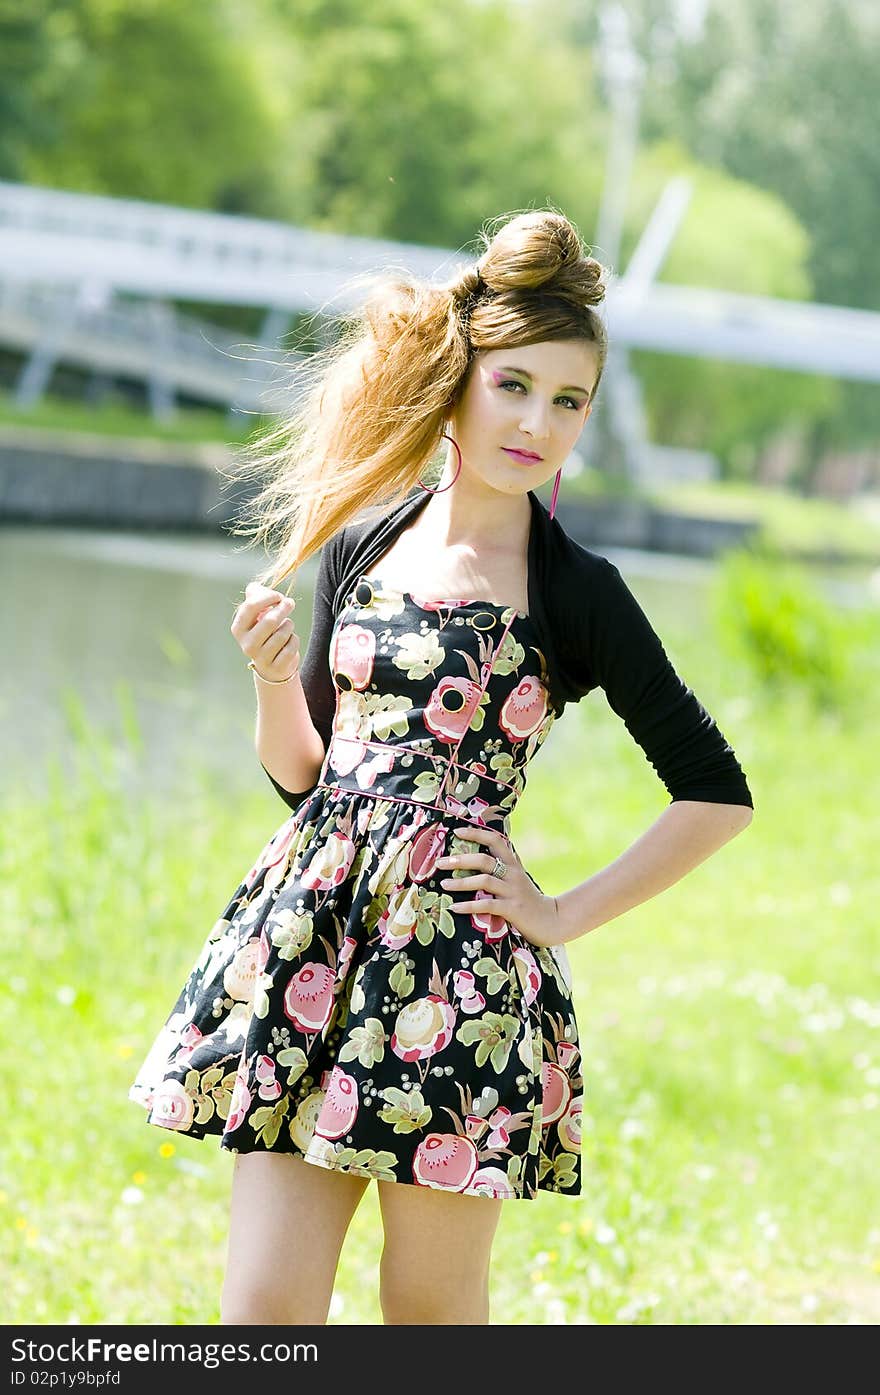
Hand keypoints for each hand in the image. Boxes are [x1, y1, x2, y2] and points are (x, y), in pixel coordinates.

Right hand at [231, 581, 300, 682]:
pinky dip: (294, 640)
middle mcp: (246, 645)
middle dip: (283, 609)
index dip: (267, 597)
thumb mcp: (257, 615)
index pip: (250, 607)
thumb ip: (255, 597)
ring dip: (288, 626)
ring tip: (287, 626)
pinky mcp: (276, 668)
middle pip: (269, 620)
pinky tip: (289, 641)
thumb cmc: (265, 633)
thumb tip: (253, 588)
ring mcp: (261, 658)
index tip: (278, 596)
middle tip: (290, 603)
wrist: (271, 665)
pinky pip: (291, 647)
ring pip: (283, 633)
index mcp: (238, 629)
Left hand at [435, 824, 565, 950]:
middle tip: (440, 862)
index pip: (495, 840)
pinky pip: (487, 905)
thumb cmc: (529, 898)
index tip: (456, 831)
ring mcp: (512, 892)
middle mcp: (513, 874)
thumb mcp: (519, 876)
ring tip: (444, 885)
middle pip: (484, 860)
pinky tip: (454, 907)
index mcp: (513, 864)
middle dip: (460, 860)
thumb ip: (506, 863)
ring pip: (484, 881)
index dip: (476, 833)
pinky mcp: (512, 909)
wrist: (550, 920)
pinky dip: (469, 906)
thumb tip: (491, 847)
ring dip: (461, 882)